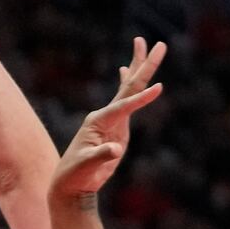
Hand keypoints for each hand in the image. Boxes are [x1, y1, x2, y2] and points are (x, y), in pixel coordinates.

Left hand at [50, 37, 166, 201]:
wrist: (70, 184)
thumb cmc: (76, 175)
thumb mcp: (87, 166)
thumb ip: (101, 155)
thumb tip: (116, 149)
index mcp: (98, 121)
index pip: (124, 106)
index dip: (141, 98)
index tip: (159, 87)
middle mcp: (105, 116)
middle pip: (129, 87)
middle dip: (144, 65)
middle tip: (158, 43)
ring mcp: (111, 121)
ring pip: (128, 89)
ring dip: (138, 68)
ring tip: (143, 44)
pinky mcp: (116, 128)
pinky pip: (126, 102)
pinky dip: (129, 85)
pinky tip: (125, 70)